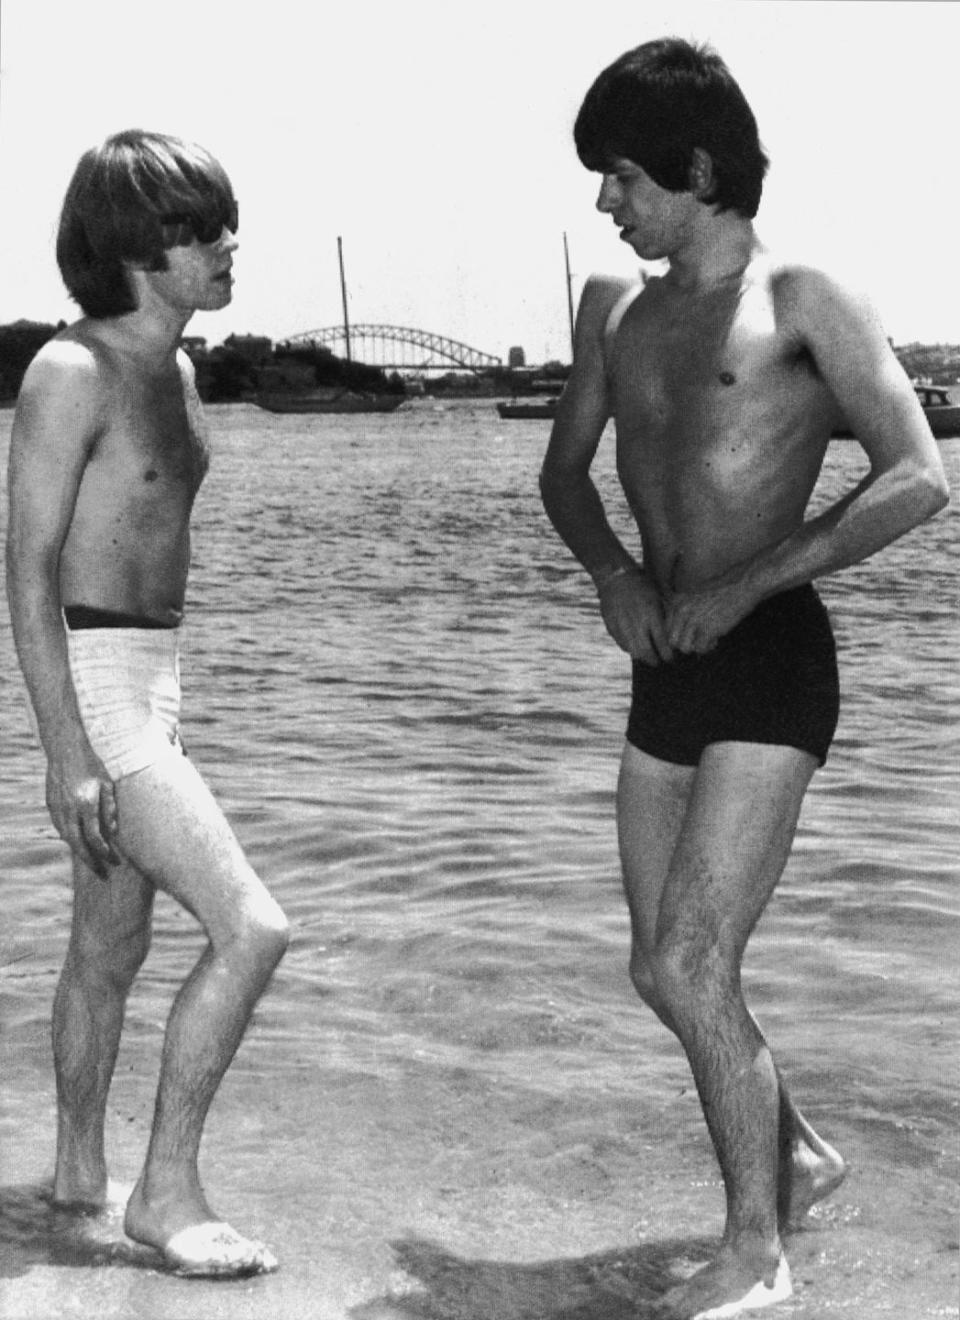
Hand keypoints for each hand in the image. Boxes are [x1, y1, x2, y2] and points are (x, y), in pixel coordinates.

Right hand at [45, 750, 120, 878]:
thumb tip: (112, 833)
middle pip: (78, 843)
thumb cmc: (92, 764)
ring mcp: (57, 807)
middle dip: (90, 861)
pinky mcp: (50, 804)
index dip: (104, 852)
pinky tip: (78, 841)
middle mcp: (69, 809)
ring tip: (92, 861)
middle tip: (101, 874)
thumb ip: (111, 808)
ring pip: (66, 837)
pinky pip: (60, 827)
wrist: (65, 749)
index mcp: (86, 803)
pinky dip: (69, 837)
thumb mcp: (108, 783)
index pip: (94, 837)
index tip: (114, 861)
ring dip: (78, 851)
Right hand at [598, 571, 673, 664]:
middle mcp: (637, 624)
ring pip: (633, 651)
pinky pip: (622, 644)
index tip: (670, 659)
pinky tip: (634, 648)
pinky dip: (629, 649)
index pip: (662, 643)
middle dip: (654, 660)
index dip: (667, 655)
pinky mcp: (612, 627)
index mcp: (651, 615)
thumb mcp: (657, 597)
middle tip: (659, 662)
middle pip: (646, 652)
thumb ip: (664, 616)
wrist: (616, 576)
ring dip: (641, 657)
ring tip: (646, 657)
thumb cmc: (642, 584)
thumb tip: (672, 634)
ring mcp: (622, 627)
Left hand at [664, 577, 756, 654]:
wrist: (743, 584)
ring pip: (684, 648)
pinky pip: (700, 649)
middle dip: (686, 643)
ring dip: (697, 646)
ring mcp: (693, 620)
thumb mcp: (695, 595)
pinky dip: (709, 646)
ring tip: (709, 638)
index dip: (679, 635)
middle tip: (699, 639)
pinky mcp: (706, 629)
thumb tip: (677, 636)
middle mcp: (681, 611)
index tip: (691, 633)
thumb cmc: (723, 590)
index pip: (666, 628)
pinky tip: (717, 637)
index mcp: (676, 601)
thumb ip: (684, 612)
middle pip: (672, 641)